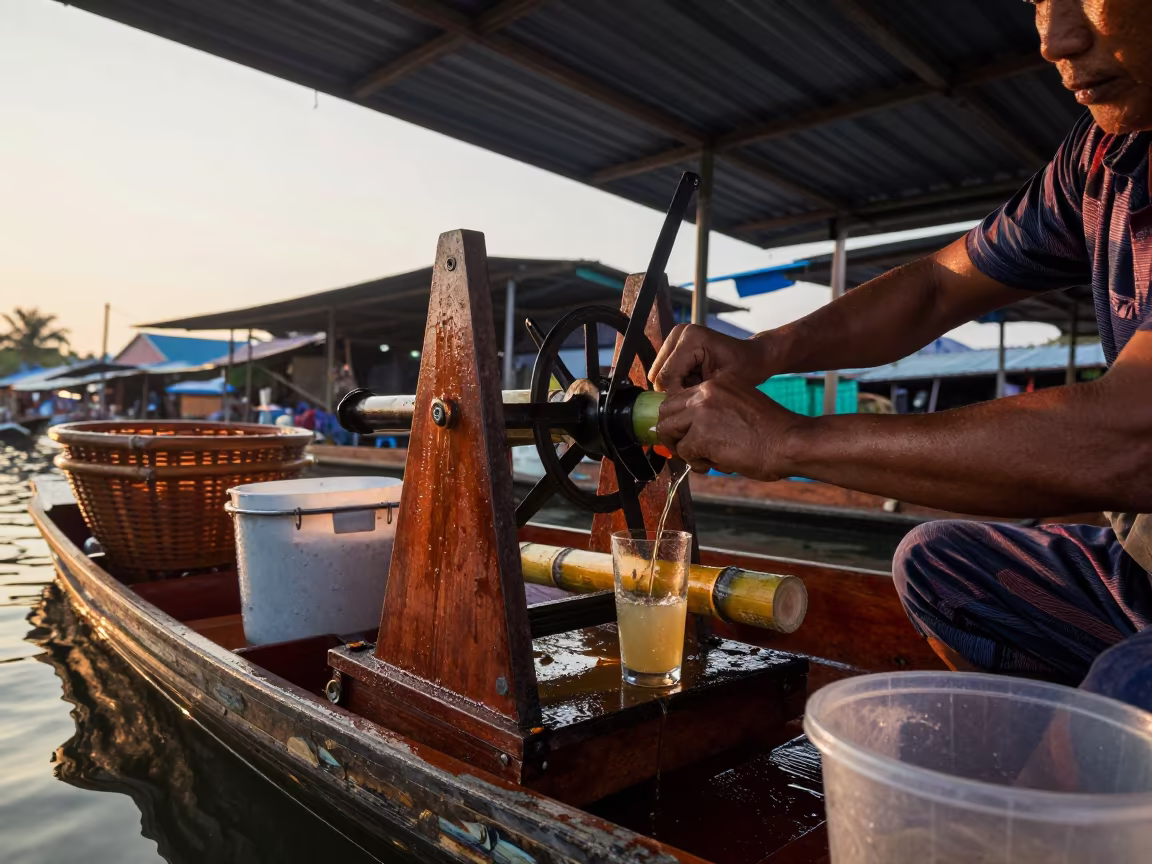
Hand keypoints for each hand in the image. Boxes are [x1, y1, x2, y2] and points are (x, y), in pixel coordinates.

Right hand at [649, 324, 774, 395]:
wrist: (753, 357)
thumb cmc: (744, 370)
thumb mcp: (720, 385)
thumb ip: (691, 393)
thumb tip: (668, 406)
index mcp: (690, 338)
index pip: (666, 376)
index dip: (676, 396)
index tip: (695, 403)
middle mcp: (678, 333)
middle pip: (658, 375)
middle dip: (675, 389)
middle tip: (699, 392)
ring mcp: (674, 336)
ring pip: (659, 374)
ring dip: (676, 385)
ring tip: (699, 385)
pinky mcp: (673, 344)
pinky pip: (664, 371)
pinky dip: (678, 380)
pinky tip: (695, 380)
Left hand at [655, 375, 804, 478]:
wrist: (791, 441)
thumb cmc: (772, 432)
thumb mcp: (739, 408)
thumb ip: (713, 413)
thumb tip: (687, 433)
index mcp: (717, 382)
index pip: (680, 397)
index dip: (677, 419)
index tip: (683, 434)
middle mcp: (706, 391)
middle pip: (666, 411)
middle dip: (672, 434)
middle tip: (686, 449)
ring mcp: (702, 412)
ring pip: (668, 431)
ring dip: (681, 449)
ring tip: (703, 459)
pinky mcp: (702, 434)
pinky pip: (684, 452)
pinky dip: (696, 463)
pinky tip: (716, 464)